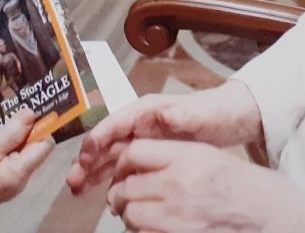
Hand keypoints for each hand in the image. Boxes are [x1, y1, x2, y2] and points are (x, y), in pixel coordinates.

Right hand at [0, 107, 53, 225]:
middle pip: (35, 148)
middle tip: (10, 117)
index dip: (40, 127)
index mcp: (19, 174)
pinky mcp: (3, 182)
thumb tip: (31, 115)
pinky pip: (13, 160)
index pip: (45, 145)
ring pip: (24, 153)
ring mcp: (12, 183)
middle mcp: (21, 181)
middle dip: (26, 131)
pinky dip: (7, 148)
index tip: (27, 113)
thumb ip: (11, 133)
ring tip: (0, 128)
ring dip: (15, 138)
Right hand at [66, 80, 261, 194]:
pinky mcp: (150, 155)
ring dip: (93, 172)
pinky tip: (103, 194)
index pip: (114, 123)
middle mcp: (139, 124)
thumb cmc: (215, 111)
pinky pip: (124, 167)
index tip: (85, 156)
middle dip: (88, 160)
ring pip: (111, 156)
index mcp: (145, 110)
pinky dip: (111, 179)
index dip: (97, 139)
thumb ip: (182, 114)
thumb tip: (166, 115)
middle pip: (107, 142)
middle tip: (73, 181)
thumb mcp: (200, 112)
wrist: (231, 118)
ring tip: (77, 190)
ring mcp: (143, 140)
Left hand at [106, 139, 304, 232]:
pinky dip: (143, 232)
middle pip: (127, 187)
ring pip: (131, 215)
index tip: (126, 170)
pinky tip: (155, 227)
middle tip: (127, 196)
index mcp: (188, 157)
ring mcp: (177, 217)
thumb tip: (136, 162)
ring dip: (131, 215)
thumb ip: (173, 156)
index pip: (135, 153)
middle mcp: (179, 185)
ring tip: (142, 213)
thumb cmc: (248, 188)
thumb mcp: (210, 156)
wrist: (275, 218)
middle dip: (122, 193)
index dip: (125, 162)